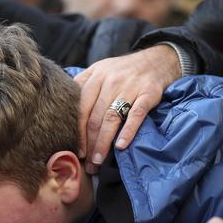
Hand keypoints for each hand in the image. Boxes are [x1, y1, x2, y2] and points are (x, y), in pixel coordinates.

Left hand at [75, 45, 180, 173]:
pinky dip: (128, 131)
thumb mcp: (100, 70)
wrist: (159, 58)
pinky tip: (121, 146)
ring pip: (111, 118)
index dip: (76, 131)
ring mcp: (130, 86)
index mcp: (95, 76)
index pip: (81, 107)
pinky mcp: (148, 93)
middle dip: (89, 143)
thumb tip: (63, 108)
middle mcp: (110, 80)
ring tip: (98, 160)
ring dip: (103, 142)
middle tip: (87, 163)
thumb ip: (83, 85)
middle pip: (94, 117)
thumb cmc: (124, 70)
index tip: (75, 150)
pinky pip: (136, 114)